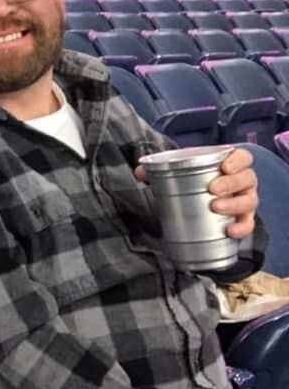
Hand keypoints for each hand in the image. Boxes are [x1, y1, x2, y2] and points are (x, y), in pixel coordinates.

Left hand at [134, 148, 256, 239]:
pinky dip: (242, 228)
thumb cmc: (193, 179)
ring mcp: (245, 200)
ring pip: (249, 201)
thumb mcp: (179, 170)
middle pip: (247, 179)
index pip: (243, 157)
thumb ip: (157, 168)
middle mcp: (242, 181)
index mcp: (230, 164)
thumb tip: (139, 171)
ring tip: (216, 207)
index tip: (224, 166)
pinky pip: (248, 224)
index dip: (238, 161)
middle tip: (213, 189)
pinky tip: (229, 231)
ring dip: (235, 205)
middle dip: (231, 183)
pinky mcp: (243, 218)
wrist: (200, 199)